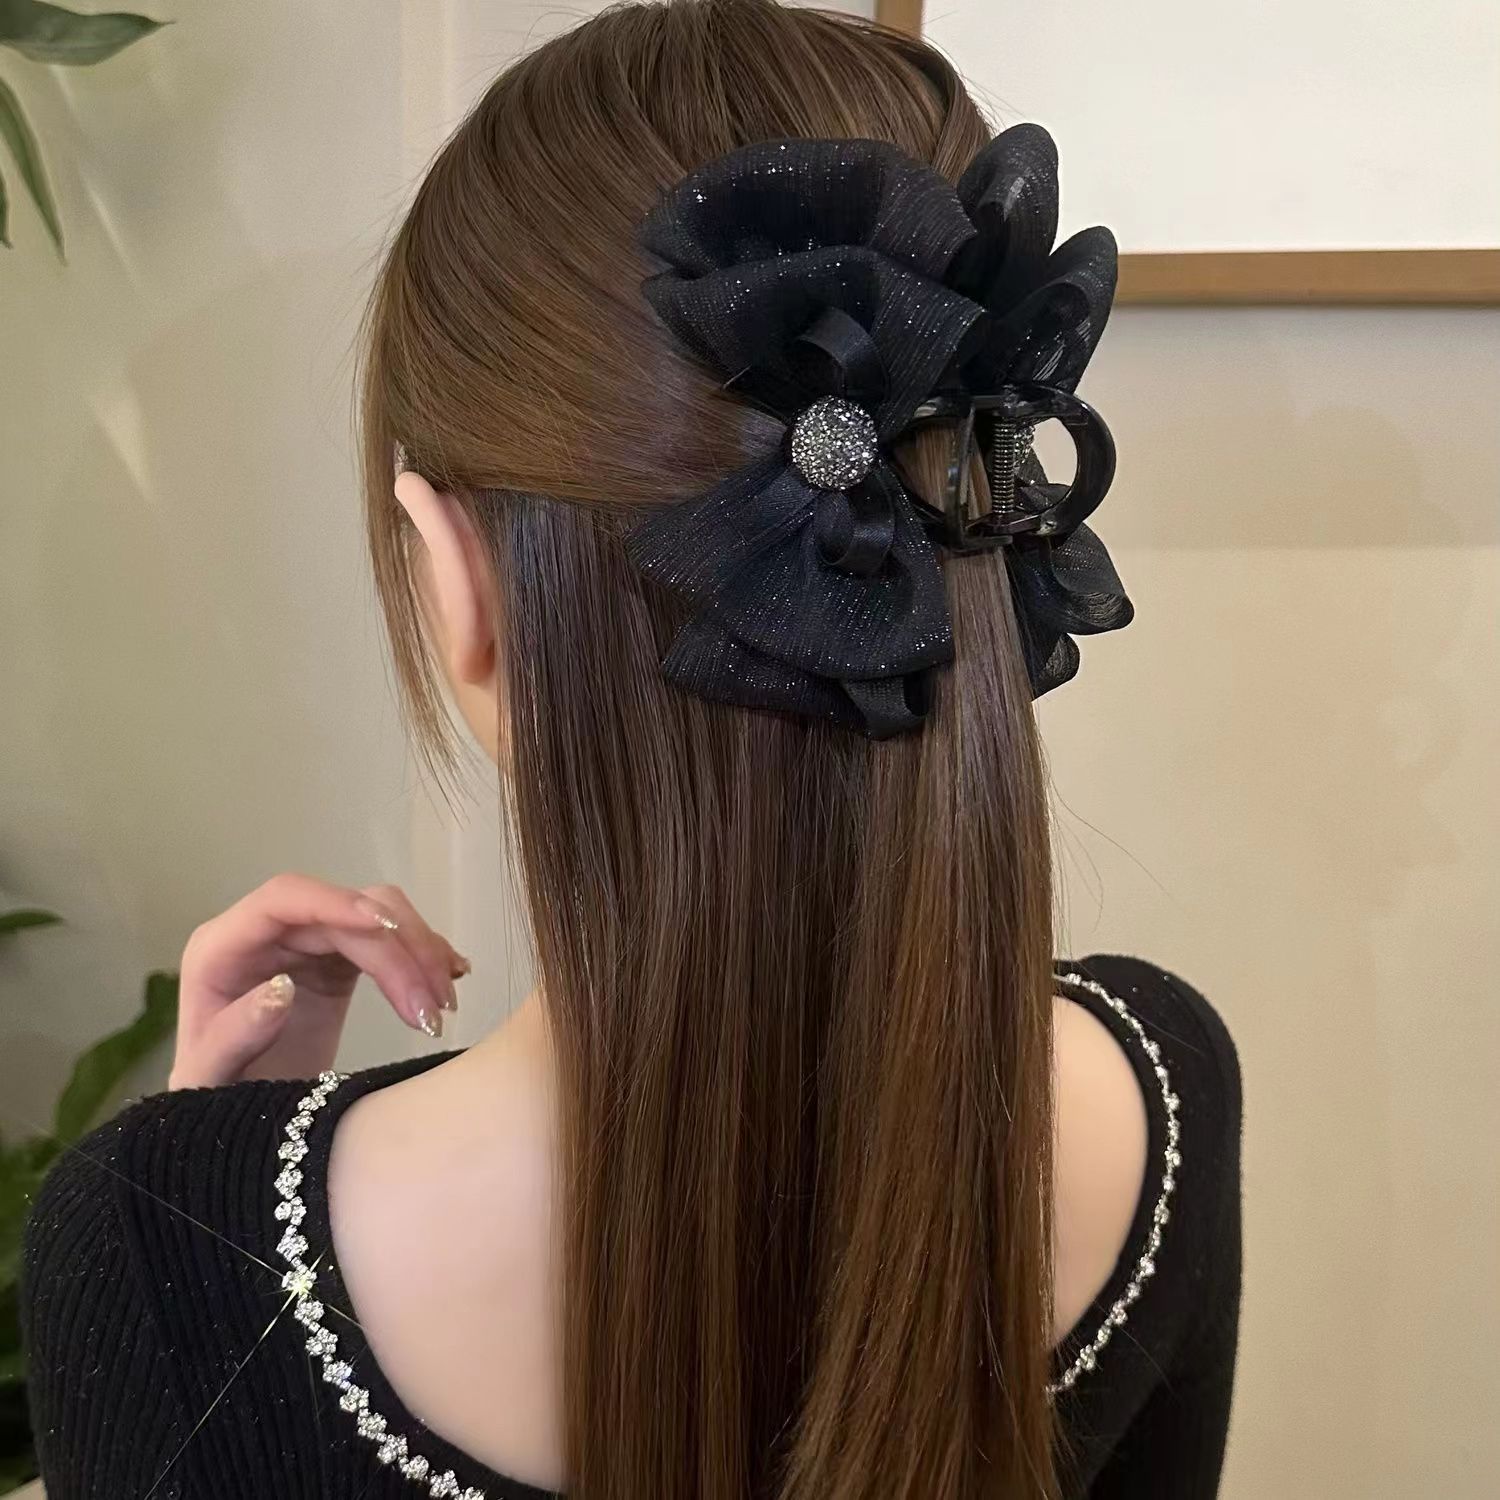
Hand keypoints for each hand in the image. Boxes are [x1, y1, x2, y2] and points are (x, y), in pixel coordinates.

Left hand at [168, 873, 469, 1088]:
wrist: (240, 1125)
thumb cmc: (215, 1100)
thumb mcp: (209, 1081)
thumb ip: (234, 1036)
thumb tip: (281, 988)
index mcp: (223, 948)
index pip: (285, 898)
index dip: (336, 904)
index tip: (386, 929)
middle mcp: (267, 934)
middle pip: (346, 911)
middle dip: (398, 950)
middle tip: (433, 1009)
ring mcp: (306, 943)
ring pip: (378, 915)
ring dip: (420, 951)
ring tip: (444, 1004)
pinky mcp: (337, 961)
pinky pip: (389, 940)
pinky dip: (422, 955)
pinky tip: (449, 977)